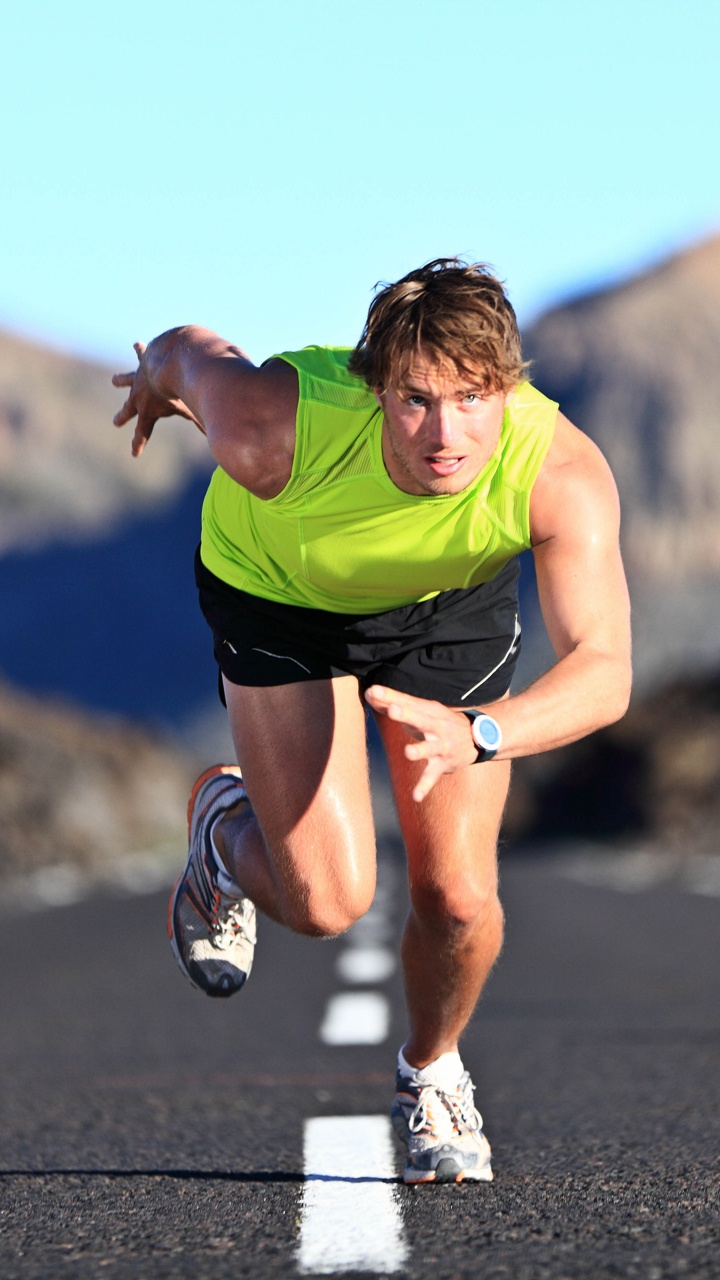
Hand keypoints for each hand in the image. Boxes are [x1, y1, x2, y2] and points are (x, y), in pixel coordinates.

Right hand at [112, 341, 202, 456]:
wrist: (172, 363)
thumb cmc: (182, 389)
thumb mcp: (191, 410)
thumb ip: (201, 425)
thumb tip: (217, 442)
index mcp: (148, 412)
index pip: (142, 433)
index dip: (138, 444)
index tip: (134, 454)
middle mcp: (139, 396)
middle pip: (128, 410)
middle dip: (122, 416)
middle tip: (116, 422)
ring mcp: (139, 379)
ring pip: (127, 381)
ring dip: (121, 380)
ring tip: (114, 380)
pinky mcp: (145, 362)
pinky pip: (142, 355)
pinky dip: (140, 350)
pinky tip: (137, 345)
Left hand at [364, 684, 477, 801]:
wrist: (477, 737)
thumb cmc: (439, 722)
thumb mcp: (421, 710)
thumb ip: (395, 703)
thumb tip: (369, 694)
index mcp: (427, 710)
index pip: (407, 701)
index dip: (389, 696)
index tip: (372, 691)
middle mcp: (436, 726)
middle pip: (420, 719)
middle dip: (406, 714)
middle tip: (392, 710)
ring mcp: (441, 745)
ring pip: (430, 748)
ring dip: (419, 750)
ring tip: (408, 752)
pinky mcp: (443, 764)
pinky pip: (432, 776)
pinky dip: (425, 786)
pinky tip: (416, 796)